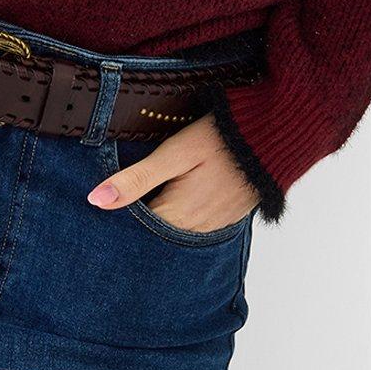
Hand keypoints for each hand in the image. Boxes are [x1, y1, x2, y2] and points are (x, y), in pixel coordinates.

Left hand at [86, 112, 259, 231]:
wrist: (274, 134)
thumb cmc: (221, 137)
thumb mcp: (174, 153)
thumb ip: (137, 179)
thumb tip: (96, 200)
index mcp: (178, 215)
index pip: (137, 231)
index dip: (118, 221)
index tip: (101, 212)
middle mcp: (197, 228)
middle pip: (157, 235)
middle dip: (139, 224)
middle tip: (119, 208)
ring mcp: (216, 224)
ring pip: (178, 233)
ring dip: (162, 222)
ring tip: (145, 203)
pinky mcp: (230, 215)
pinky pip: (199, 226)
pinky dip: (184, 218)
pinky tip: (177, 200)